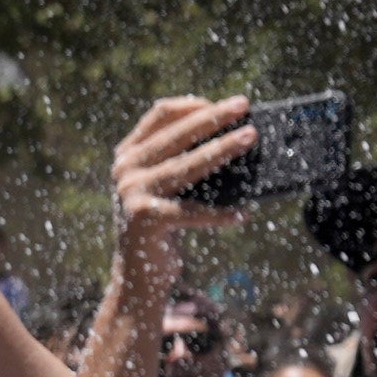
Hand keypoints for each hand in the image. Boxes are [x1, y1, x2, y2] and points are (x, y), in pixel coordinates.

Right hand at [108, 94, 258, 238]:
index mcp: (129, 153)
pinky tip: (243, 213)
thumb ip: (183, 161)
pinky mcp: (144, 219)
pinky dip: (220, 213)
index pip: (161, 114)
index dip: (193, 105)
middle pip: (178, 134)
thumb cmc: (164, 224)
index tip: (223, 104)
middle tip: (244, 106)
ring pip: (187, 166)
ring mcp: (132, 192)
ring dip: (223, 149)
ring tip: (250, 138)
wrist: (138, 272)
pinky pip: (192, 212)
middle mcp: (126, 168)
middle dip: (214, 117)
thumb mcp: (166, 186)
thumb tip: (235, 138)